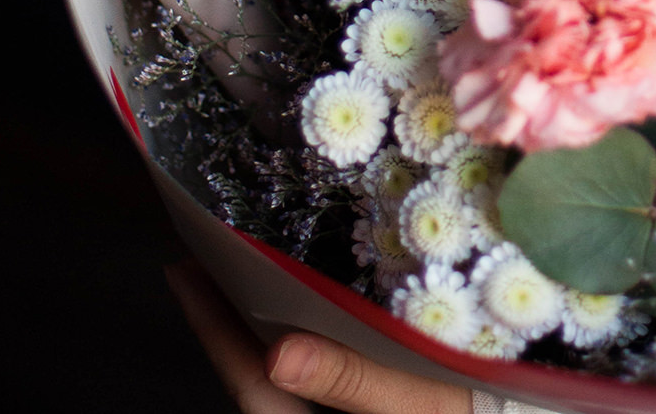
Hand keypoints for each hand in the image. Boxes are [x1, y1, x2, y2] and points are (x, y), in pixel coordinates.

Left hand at [166, 258, 473, 413]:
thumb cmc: (474, 412)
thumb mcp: (421, 401)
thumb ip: (352, 381)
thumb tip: (278, 353)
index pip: (251, 382)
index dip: (213, 327)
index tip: (181, 269)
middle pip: (257, 376)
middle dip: (226, 318)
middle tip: (198, 257)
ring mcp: (337, 410)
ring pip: (284, 375)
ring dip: (260, 326)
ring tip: (242, 270)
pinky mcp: (360, 403)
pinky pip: (318, 370)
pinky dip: (303, 332)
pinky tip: (309, 301)